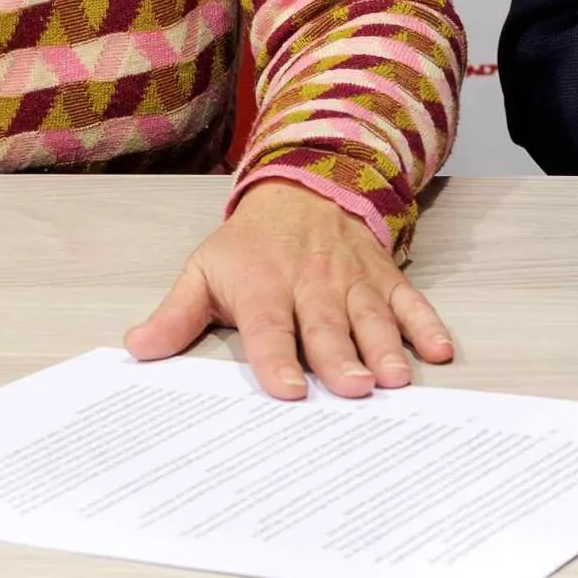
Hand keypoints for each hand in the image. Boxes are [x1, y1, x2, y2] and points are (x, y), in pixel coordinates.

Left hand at [127, 181, 454, 400]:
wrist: (303, 186)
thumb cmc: (251, 245)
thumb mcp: (204, 271)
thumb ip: (176, 314)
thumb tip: (138, 349)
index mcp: (264, 285)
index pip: (270, 327)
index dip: (277, 359)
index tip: (287, 391)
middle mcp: (312, 283)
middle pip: (326, 325)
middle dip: (341, 357)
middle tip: (354, 389)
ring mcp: (353, 279)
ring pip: (371, 315)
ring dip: (385, 346)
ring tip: (396, 379)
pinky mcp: (383, 277)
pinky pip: (408, 300)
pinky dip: (426, 323)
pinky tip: (439, 350)